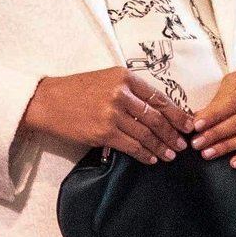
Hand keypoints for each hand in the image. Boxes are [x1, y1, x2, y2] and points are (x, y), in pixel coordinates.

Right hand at [21, 67, 192, 164]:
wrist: (47, 101)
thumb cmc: (77, 89)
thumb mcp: (107, 79)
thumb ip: (130, 91)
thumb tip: (156, 109)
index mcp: (126, 77)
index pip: (159, 97)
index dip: (176, 113)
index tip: (188, 123)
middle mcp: (122, 94)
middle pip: (156, 117)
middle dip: (172, 132)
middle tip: (183, 143)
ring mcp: (112, 114)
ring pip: (145, 133)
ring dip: (161, 146)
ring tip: (170, 154)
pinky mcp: (103, 132)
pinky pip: (130, 146)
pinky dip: (144, 154)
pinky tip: (151, 158)